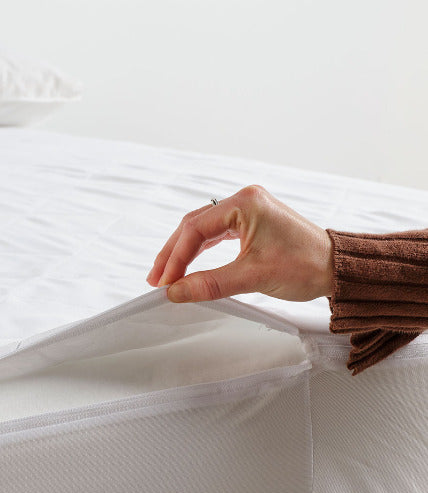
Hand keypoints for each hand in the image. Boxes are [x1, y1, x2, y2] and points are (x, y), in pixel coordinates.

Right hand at [147, 184, 333, 303]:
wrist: (337, 268)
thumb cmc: (306, 265)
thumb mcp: (252, 277)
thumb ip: (210, 283)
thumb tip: (176, 292)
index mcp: (245, 203)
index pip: (196, 229)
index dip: (176, 258)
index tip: (164, 282)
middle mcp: (245, 200)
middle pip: (194, 225)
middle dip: (173, 254)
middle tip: (155, 279)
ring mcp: (249, 211)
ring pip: (203, 230)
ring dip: (184, 253)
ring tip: (166, 275)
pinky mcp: (252, 223)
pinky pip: (217, 235)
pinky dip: (200, 251)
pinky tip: (188, 266)